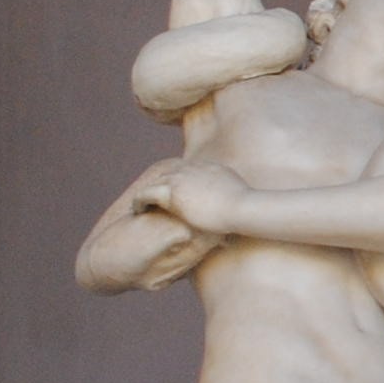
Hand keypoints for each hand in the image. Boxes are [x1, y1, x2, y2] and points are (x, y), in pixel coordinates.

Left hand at [134, 159, 251, 235]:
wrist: (242, 207)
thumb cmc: (246, 210)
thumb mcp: (241, 199)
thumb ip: (234, 202)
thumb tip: (235, 216)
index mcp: (209, 167)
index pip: (186, 169)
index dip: (176, 181)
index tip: (170, 192)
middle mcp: (193, 168)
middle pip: (168, 171)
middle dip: (159, 183)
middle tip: (150, 197)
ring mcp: (181, 177)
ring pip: (155, 181)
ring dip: (147, 192)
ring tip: (140, 204)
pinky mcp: (171, 191)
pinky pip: (147, 193)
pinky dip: (140, 201)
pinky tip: (137, 210)